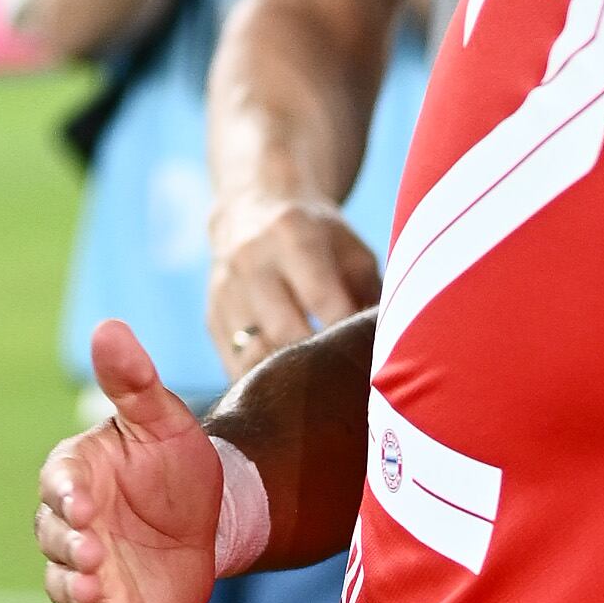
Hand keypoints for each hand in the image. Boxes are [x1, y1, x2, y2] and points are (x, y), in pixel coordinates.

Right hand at [40, 318, 223, 602]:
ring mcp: (85, 571)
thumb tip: (109, 328)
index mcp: (78, 476)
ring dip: (71, 588)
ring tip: (93, 588)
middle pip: (54, 538)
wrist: (212, 519)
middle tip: (94, 552)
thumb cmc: (179, 462)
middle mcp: (71, 526)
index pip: (59, 482)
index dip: (66, 495)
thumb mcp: (163, 418)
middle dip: (70, 547)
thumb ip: (134, 381)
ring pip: (62, 582)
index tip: (82, 505)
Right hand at [207, 199, 380, 379]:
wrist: (253, 209)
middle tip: (347, 383)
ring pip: (254, 355)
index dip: (346, 335)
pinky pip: (236, 365)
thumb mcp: (352, 252)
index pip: (322, 298)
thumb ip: (371, 296)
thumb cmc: (320, 238)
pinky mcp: (212, 318)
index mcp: (292, 234)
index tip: (369, 361)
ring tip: (319, 393)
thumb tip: (390, 349)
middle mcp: (250, 260)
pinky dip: (265, 382)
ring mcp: (225, 291)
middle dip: (319, 363)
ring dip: (289, 379)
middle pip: (284, 331)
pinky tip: (290, 388)